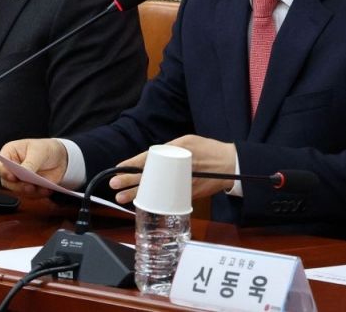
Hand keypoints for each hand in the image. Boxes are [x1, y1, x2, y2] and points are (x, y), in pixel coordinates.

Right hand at [0, 138, 67, 195]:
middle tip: (29, 186)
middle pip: (6, 182)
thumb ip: (30, 162)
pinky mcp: (29, 188)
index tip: (12, 176)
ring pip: (18, 191)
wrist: (60, 157)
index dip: (2, 171)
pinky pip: (30, 195)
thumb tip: (24, 172)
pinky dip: (38, 194)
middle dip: (18, 185)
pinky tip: (46, 189)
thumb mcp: (39, 151)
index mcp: (9, 154)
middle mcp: (11, 169)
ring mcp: (20, 180)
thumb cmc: (45, 148)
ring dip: (28, 191)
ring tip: (40, 187)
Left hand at [109, 135, 236, 204]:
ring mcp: (183, 181)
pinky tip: (142, 203)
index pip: (151, 156)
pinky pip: (167, 198)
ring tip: (121, 197)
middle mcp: (178, 165)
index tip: (119, 167)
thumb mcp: (189, 142)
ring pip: (156, 189)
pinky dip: (154, 200)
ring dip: (138, 194)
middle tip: (114, 184)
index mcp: (178, 148)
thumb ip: (171, 149)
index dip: (133, 163)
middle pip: (149, 174)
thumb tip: (152, 159)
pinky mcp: (188, 193)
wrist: (231, 164)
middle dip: (130, 180)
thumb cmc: (210, 150)